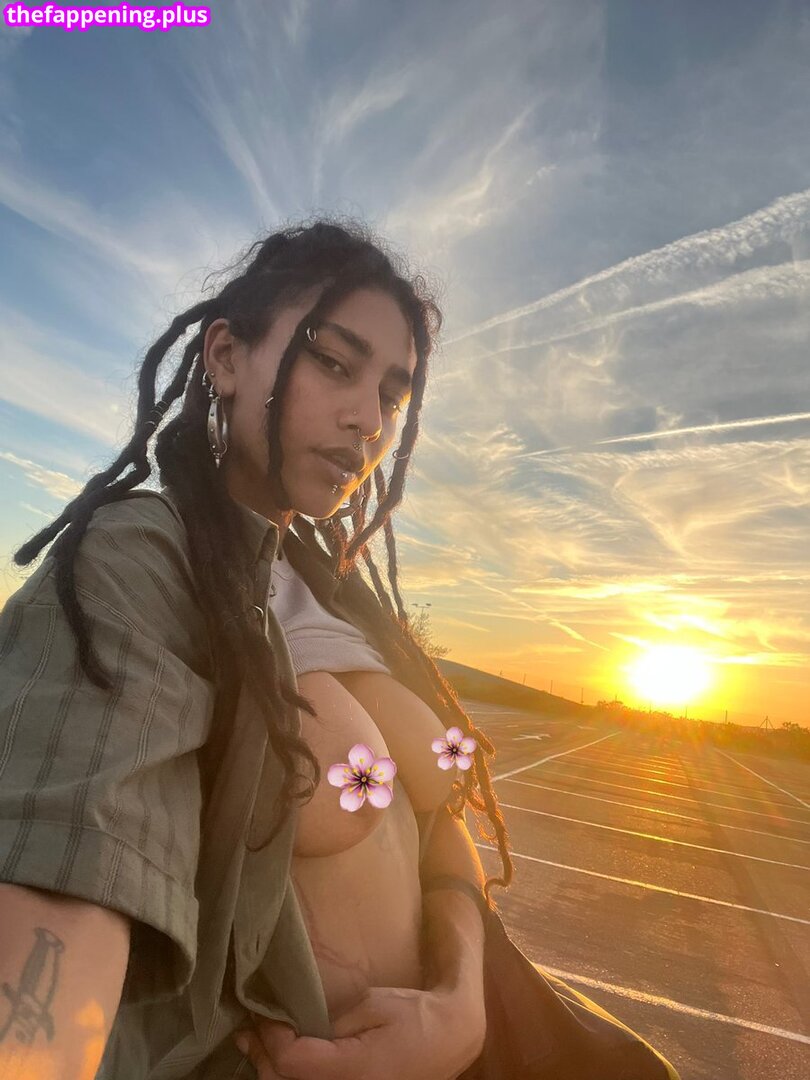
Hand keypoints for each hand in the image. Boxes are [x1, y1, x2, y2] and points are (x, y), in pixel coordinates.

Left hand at [233, 984, 485, 1079]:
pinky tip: (279, 1061)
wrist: (448, 1040)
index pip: (291, 1062)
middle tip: (248, 1028)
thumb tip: (291, 1026)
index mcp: (353, 1070)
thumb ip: (329, 1023)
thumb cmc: (413, 1015)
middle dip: (263, 1055)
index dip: (271, 1038)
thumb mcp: (370, 1006)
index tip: (263, 1013)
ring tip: (255, 1044)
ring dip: (271, 1069)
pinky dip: (291, 1077)